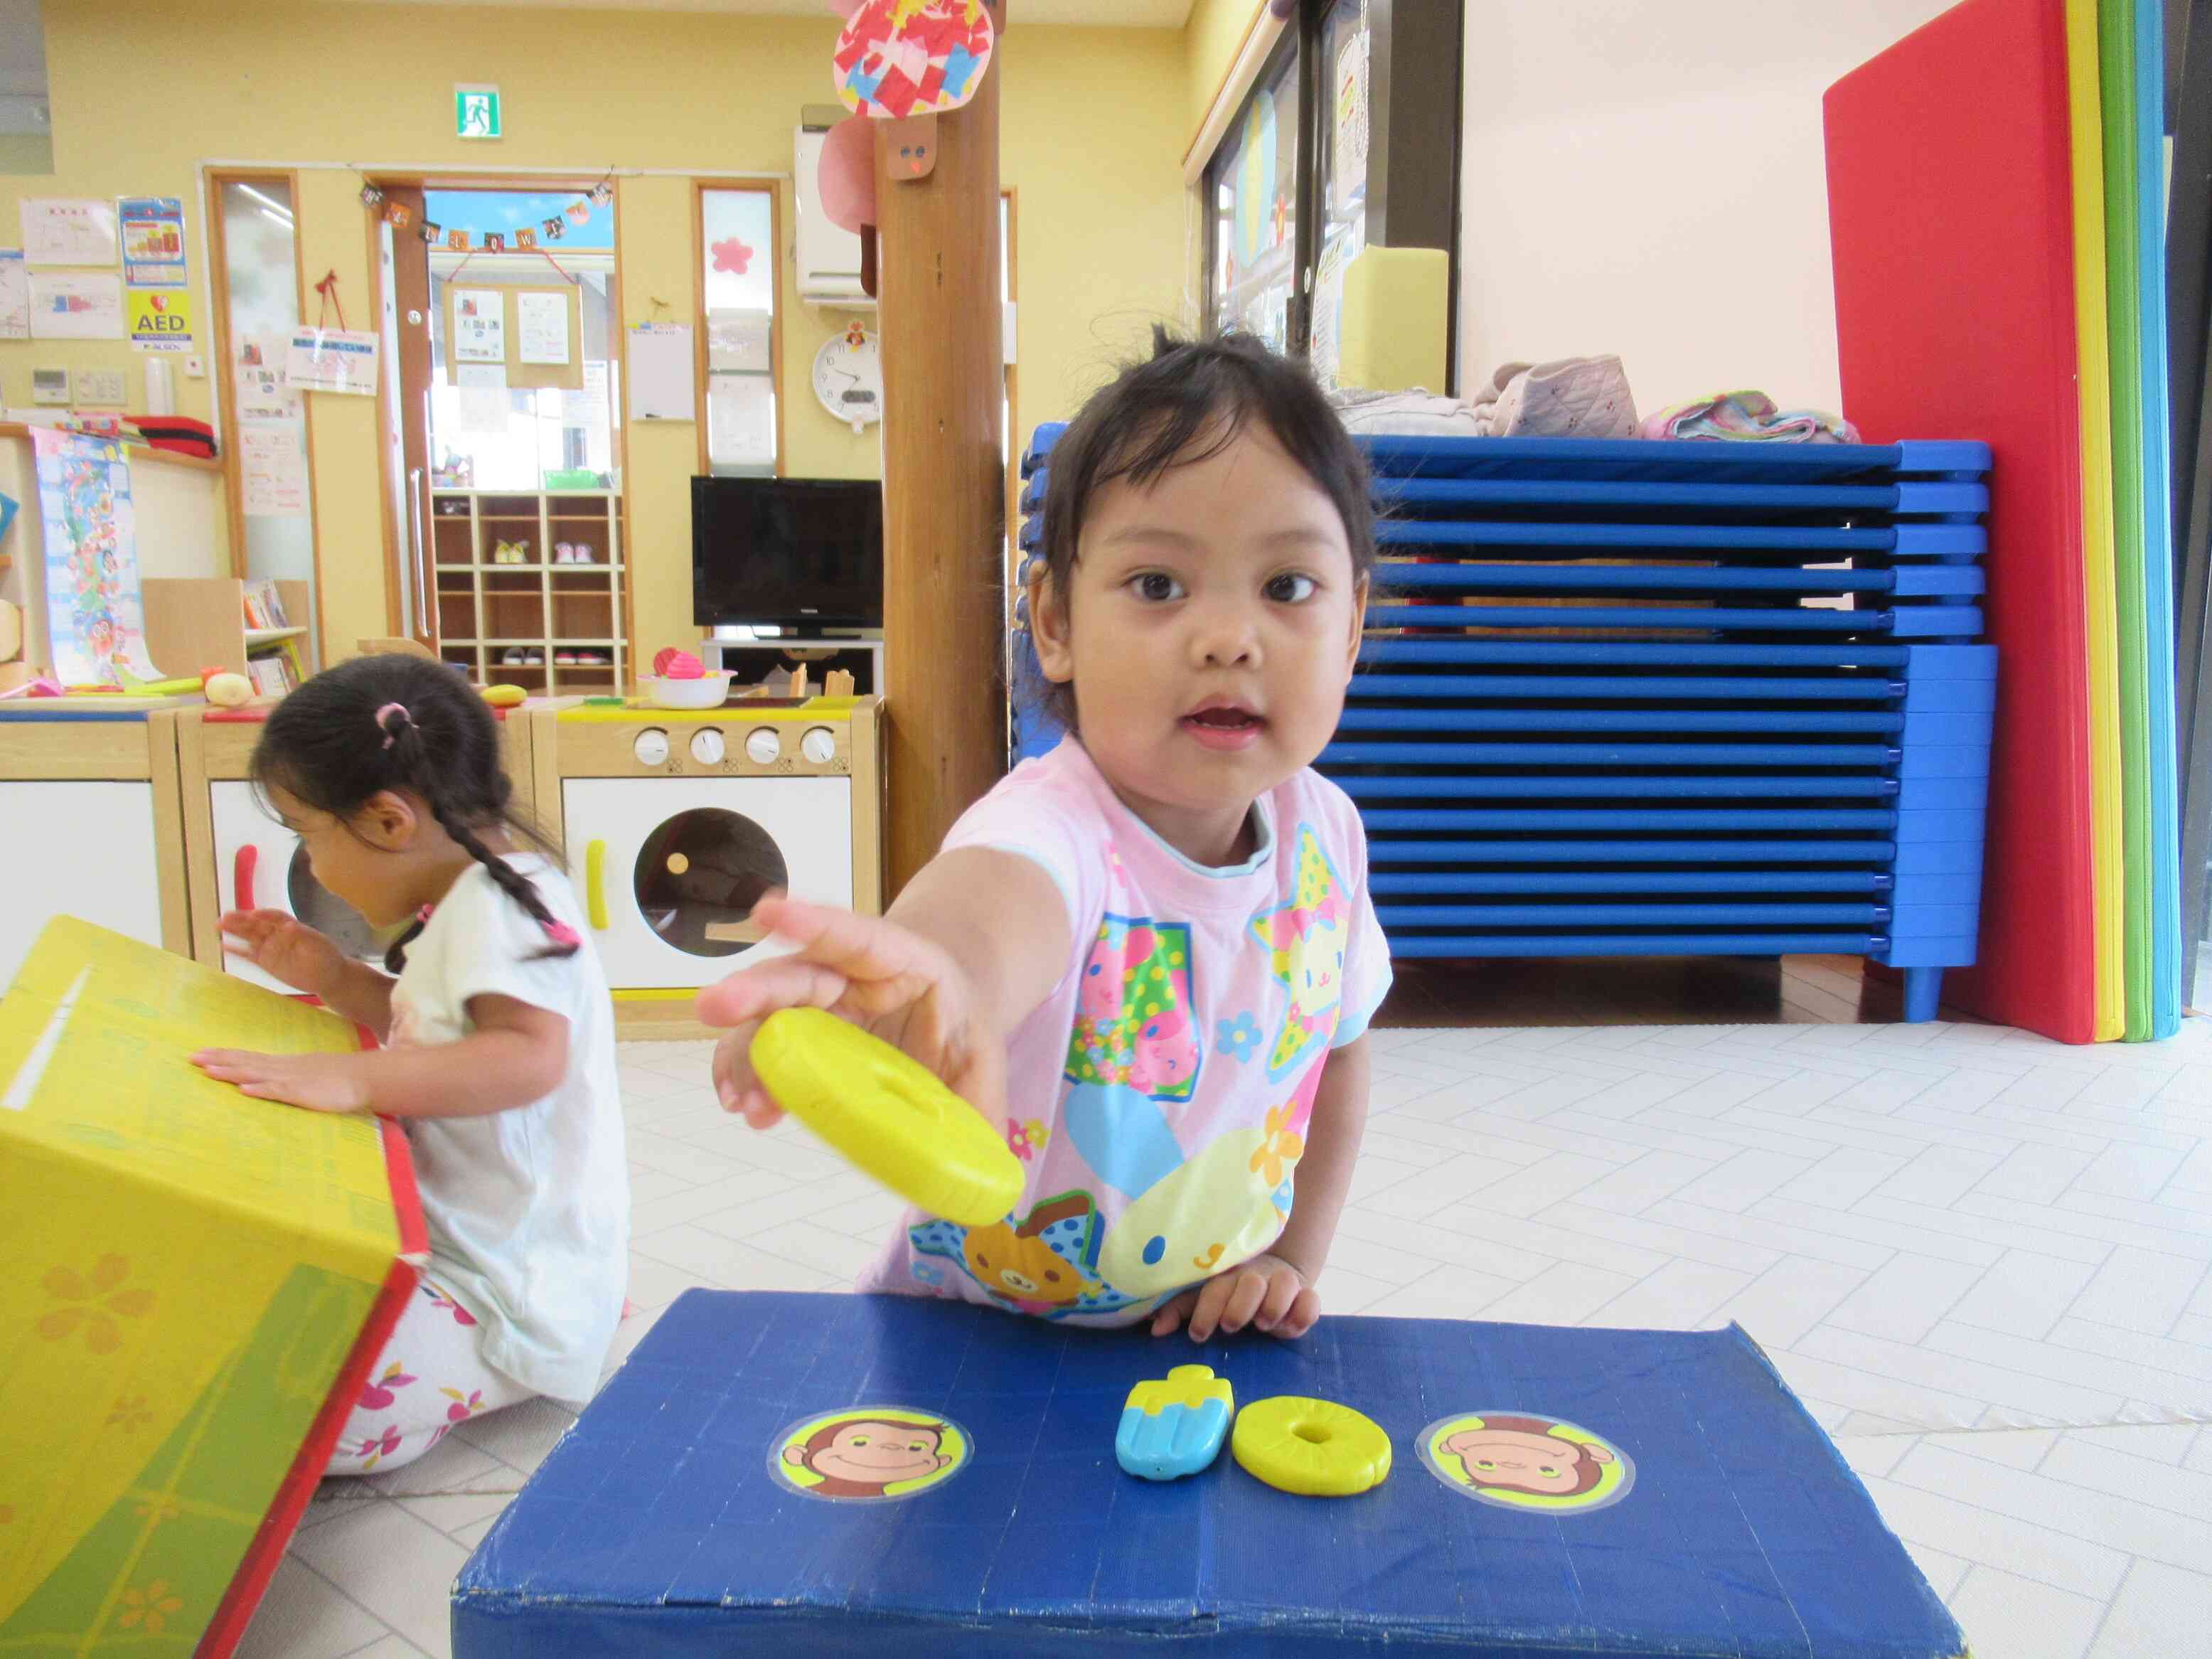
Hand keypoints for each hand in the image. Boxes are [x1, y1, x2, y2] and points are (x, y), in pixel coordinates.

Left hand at [192, 1048, 369, 1112]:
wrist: (364, 1077)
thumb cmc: (337, 1079)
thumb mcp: (308, 1075)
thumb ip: (288, 1078)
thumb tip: (269, 1081)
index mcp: (283, 1065)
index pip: (248, 1057)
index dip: (224, 1055)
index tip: (201, 1052)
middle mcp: (282, 1069)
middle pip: (245, 1062)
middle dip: (218, 1060)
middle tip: (191, 1057)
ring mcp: (291, 1080)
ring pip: (256, 1074)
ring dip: (231, 1071)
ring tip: (208, 1070)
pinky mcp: (302, 1094)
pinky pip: (278, 1092)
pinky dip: (261, 1090)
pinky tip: (244, 1089)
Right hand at [218, 909, 345, 996]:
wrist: (327, 977)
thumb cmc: (327, 957)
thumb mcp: (318, 945)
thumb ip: (304, 935)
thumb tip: (291, 926)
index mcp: (291, 926)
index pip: (275, 917)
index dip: (265, 915)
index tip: (253, 914)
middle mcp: (277, 934)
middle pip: (257, 924)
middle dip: (242, 920)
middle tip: (225, 916)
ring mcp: (270, 947)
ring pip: (249, 936)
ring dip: (235, 931)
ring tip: (219, 925)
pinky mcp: (265, 961)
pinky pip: (248, 955)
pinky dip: (236, 951)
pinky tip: (223, 946)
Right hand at [696, 894, 1004, 1132]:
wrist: (944, 1018)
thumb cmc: (958, 1028)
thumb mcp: (982, 1059)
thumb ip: (982, 1107)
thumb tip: (989, 1180)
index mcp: (900, 962)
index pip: (858, 936)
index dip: (815, 924)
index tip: (770, 913)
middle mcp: (847, 977)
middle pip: (796, 975)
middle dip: (754, 990)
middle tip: (715, 1006)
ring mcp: (816, 1006)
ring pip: (768, 1017)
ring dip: (745, 1054)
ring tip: (741, 1099)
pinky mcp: (799, 1038)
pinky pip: (764, 1050)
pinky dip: (747, 1074)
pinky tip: (743, 1103)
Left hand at [1150, 1252, 1319, 1342]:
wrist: (1273, 1272)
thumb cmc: (1229, 1291)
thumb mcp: (1202, 1298)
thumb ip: (1179, 1311)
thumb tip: (1155, 1330)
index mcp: (1228, 1275)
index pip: (1216, 1286)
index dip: (1206, 1310)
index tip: (1199, 1334)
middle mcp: (1256, 1276)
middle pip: (1252, 1282)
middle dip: (1240, 1307)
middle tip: (1231, 1326)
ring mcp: (1284, 1284)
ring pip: (1285, 1285)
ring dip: (1272, 1307)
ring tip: (1262, 1325)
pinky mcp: (1306, 1296)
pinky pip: (1312, 1301)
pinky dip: (1303, 1314)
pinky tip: (1289, 1328)